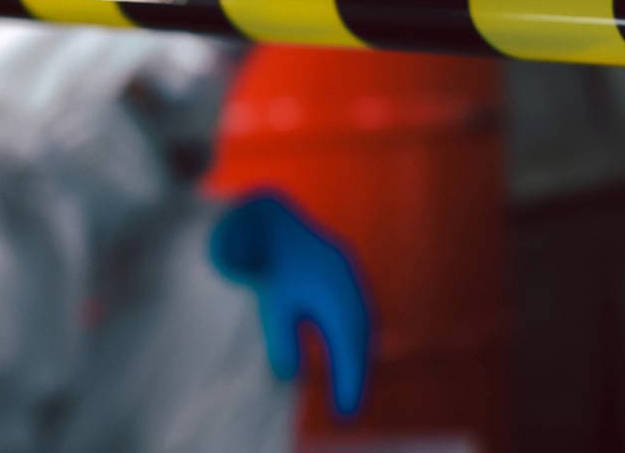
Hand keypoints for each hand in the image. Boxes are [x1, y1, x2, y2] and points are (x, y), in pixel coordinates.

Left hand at [210, 191, 371, 416]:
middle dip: (356, 374)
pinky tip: (345, 349)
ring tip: (349, 387)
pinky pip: (356, 311)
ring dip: (357, 356)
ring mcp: (348, 274)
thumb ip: (283, 339)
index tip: (345, 414)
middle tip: (349, 410)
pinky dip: (353, 336)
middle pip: (361, 339)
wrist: (263, 210)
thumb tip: (291, 373)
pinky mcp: (341, 269)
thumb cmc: (264, 255)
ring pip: (361, 324)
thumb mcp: (271, 302)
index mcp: (337, 292)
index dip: (350, 382)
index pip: (349, 347)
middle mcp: (350, 283)